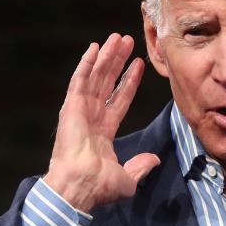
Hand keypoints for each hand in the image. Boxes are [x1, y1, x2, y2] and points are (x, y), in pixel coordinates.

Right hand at [44, 34, 159, 211]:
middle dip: (118, 62)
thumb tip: (154, 160)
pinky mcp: (72, 107)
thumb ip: (140, 167)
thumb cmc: (98, 187)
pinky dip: (87, 63)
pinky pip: (80, 80)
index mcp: (103, 132)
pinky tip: (95, 47)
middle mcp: (92, 117)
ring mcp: (81, 110)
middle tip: (127, 42)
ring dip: (107, 56)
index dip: (129, 82)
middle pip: (108, 82)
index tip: (139, 65)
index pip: (120, 99)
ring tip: (118, 38)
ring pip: (96, 77)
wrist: (80, 187)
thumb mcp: (128, 179)